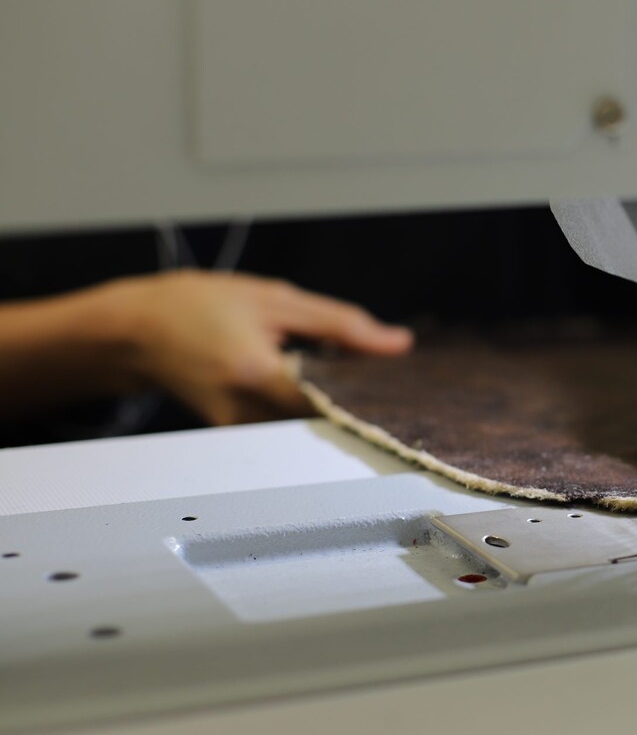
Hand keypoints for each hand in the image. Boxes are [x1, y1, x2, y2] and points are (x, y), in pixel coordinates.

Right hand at [96, 270, 412, 425]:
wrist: (135, 331)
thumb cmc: (195, 306)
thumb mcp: (275, 300)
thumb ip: (342, 325)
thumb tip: (398, 344)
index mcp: (257, 374)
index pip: (336, 401)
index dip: (374, 392)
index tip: (403, 384)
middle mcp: (247, 412)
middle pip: (326, 417)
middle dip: (357, 395)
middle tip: (382, 374)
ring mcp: (240, 430)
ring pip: (309, 423)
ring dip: (331, 399)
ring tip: (344, 370)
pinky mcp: (238, 434)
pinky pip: (288, 423)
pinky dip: (306, 403)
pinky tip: (310, 379)